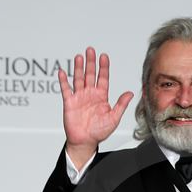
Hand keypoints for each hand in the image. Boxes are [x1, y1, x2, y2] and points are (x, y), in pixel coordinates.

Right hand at [58, 47, 133, 168]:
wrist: (85, 141)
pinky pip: (66, 89)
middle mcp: (90, 94)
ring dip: (78, 68)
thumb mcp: (114, 118)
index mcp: (101, 96)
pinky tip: (62, 72)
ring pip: (78, 78)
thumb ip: (121, 105)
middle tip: (90, 50)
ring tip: (79, 57)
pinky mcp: (69, 102)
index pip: (103, 78)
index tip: (104, 56)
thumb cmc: (100, 131)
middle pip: (90, 74)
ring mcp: (79, 97)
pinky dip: (63, 81)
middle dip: (90, 62)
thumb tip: (130, 93)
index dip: (103, 67)